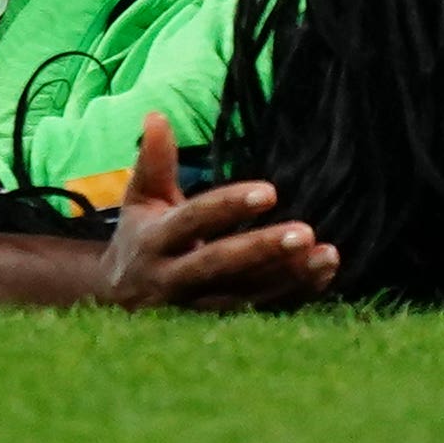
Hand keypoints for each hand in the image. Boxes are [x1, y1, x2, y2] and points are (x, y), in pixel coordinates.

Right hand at [101, 113, 334, 310]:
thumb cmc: (140, 237)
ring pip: (243, 297)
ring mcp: (193, 310)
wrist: (118, 303)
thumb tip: (156, 114)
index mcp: (154, 241)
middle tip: (305, 232)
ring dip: (287, 278)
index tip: (271, 192)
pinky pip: (258, 315)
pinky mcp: (214, 329)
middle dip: (262, 250)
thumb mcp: (141, 199)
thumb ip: (153, 161)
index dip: (229, 207)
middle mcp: (171, 279)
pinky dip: (292, 297)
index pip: (194, 221)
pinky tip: (322, 274)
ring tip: (325, 255)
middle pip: (220, 265)